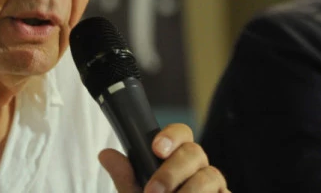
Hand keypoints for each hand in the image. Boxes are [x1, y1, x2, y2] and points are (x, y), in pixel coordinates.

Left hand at [99, 123, 228, 192]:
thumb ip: (125, 178)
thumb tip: (105, 155)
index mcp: (177, 158)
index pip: (181, 133)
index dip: (170, 136)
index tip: (156, 149)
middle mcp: (198, 168)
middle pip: (195, 152)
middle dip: (172, 171)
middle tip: (154, 191)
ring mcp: (214, 186)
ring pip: (211, 175)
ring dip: (189, 190)